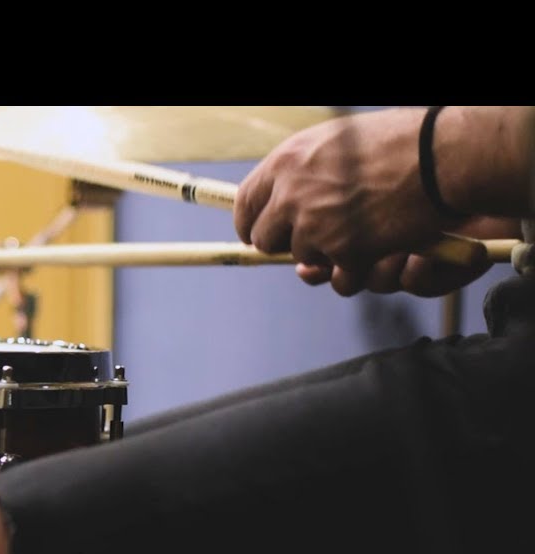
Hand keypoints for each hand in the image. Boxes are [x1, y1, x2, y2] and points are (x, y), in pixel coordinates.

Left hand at [233, 107, 495, 296]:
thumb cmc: (399, 142)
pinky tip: (382, 248)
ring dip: (330, 256)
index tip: (256, 234)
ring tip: (364, 231)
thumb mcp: (338, 141)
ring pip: (305, 261)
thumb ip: (303, 171)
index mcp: (285, 162)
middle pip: (265, 239)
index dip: (250, 223)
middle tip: (313, 241)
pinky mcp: (343, 252)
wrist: (442, 157)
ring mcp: (315, 226)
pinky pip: (341, 279)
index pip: (245, 203)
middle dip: (286, 244)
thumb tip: (278, 206)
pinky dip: (360, 270)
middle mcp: (291, 195)